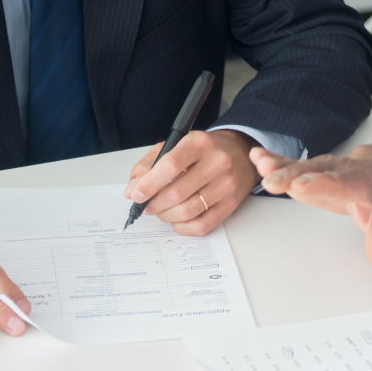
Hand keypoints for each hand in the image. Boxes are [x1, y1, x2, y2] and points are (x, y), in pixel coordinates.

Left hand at [124, 130, 260, 235]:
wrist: (238, 153)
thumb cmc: (202, 151)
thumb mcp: (174, 146)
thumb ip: (149, 165)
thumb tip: (133, 190)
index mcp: (199, 143)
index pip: (171, 165)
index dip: (149, 184)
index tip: (137, 195)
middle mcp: (217, 163)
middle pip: (177, 193)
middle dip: (155, 204)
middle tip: (147, 205)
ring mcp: (226, 185)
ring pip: (188, 212)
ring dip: (167, 216)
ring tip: (162, 211)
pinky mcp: (231, 204)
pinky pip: (202, 225)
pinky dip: (183, 227)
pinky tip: (178, 219)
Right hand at [250, 145, 371, 269]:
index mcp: (358, 181)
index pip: (338, 182)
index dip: (320, 184)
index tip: (300, 186)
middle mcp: (337, 169)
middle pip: (313, 172)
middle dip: (292, 175)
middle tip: (272, 182)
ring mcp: (320, 168)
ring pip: (298, 166)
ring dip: (278, 166)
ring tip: (259, 163)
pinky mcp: (307, 171)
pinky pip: (289, 164)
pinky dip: (273, 160)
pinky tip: (255, 156)